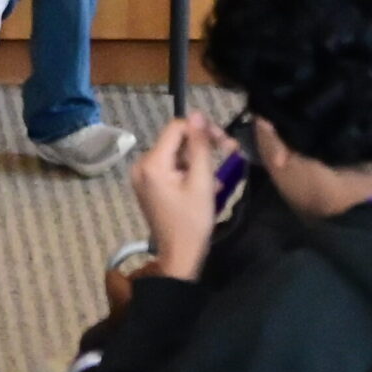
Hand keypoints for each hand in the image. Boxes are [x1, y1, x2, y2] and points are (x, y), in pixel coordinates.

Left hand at [130, 114, 225, 281]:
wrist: (179, 257)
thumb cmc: (193, 222)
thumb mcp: (202, 182)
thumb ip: (200, 147)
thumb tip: (197, 114)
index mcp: (152, 163)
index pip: (177, 127)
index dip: (202, 129)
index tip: (225, 142)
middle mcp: (141, 165)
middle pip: (176, 141)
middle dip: (203, 148)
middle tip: (230, 154)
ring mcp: (143, 176)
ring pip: (176, 155)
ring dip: (199, 163)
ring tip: (217, 181)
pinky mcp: (149, 186)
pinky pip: (171, 169)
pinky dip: (189, 173)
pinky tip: (206, 188)